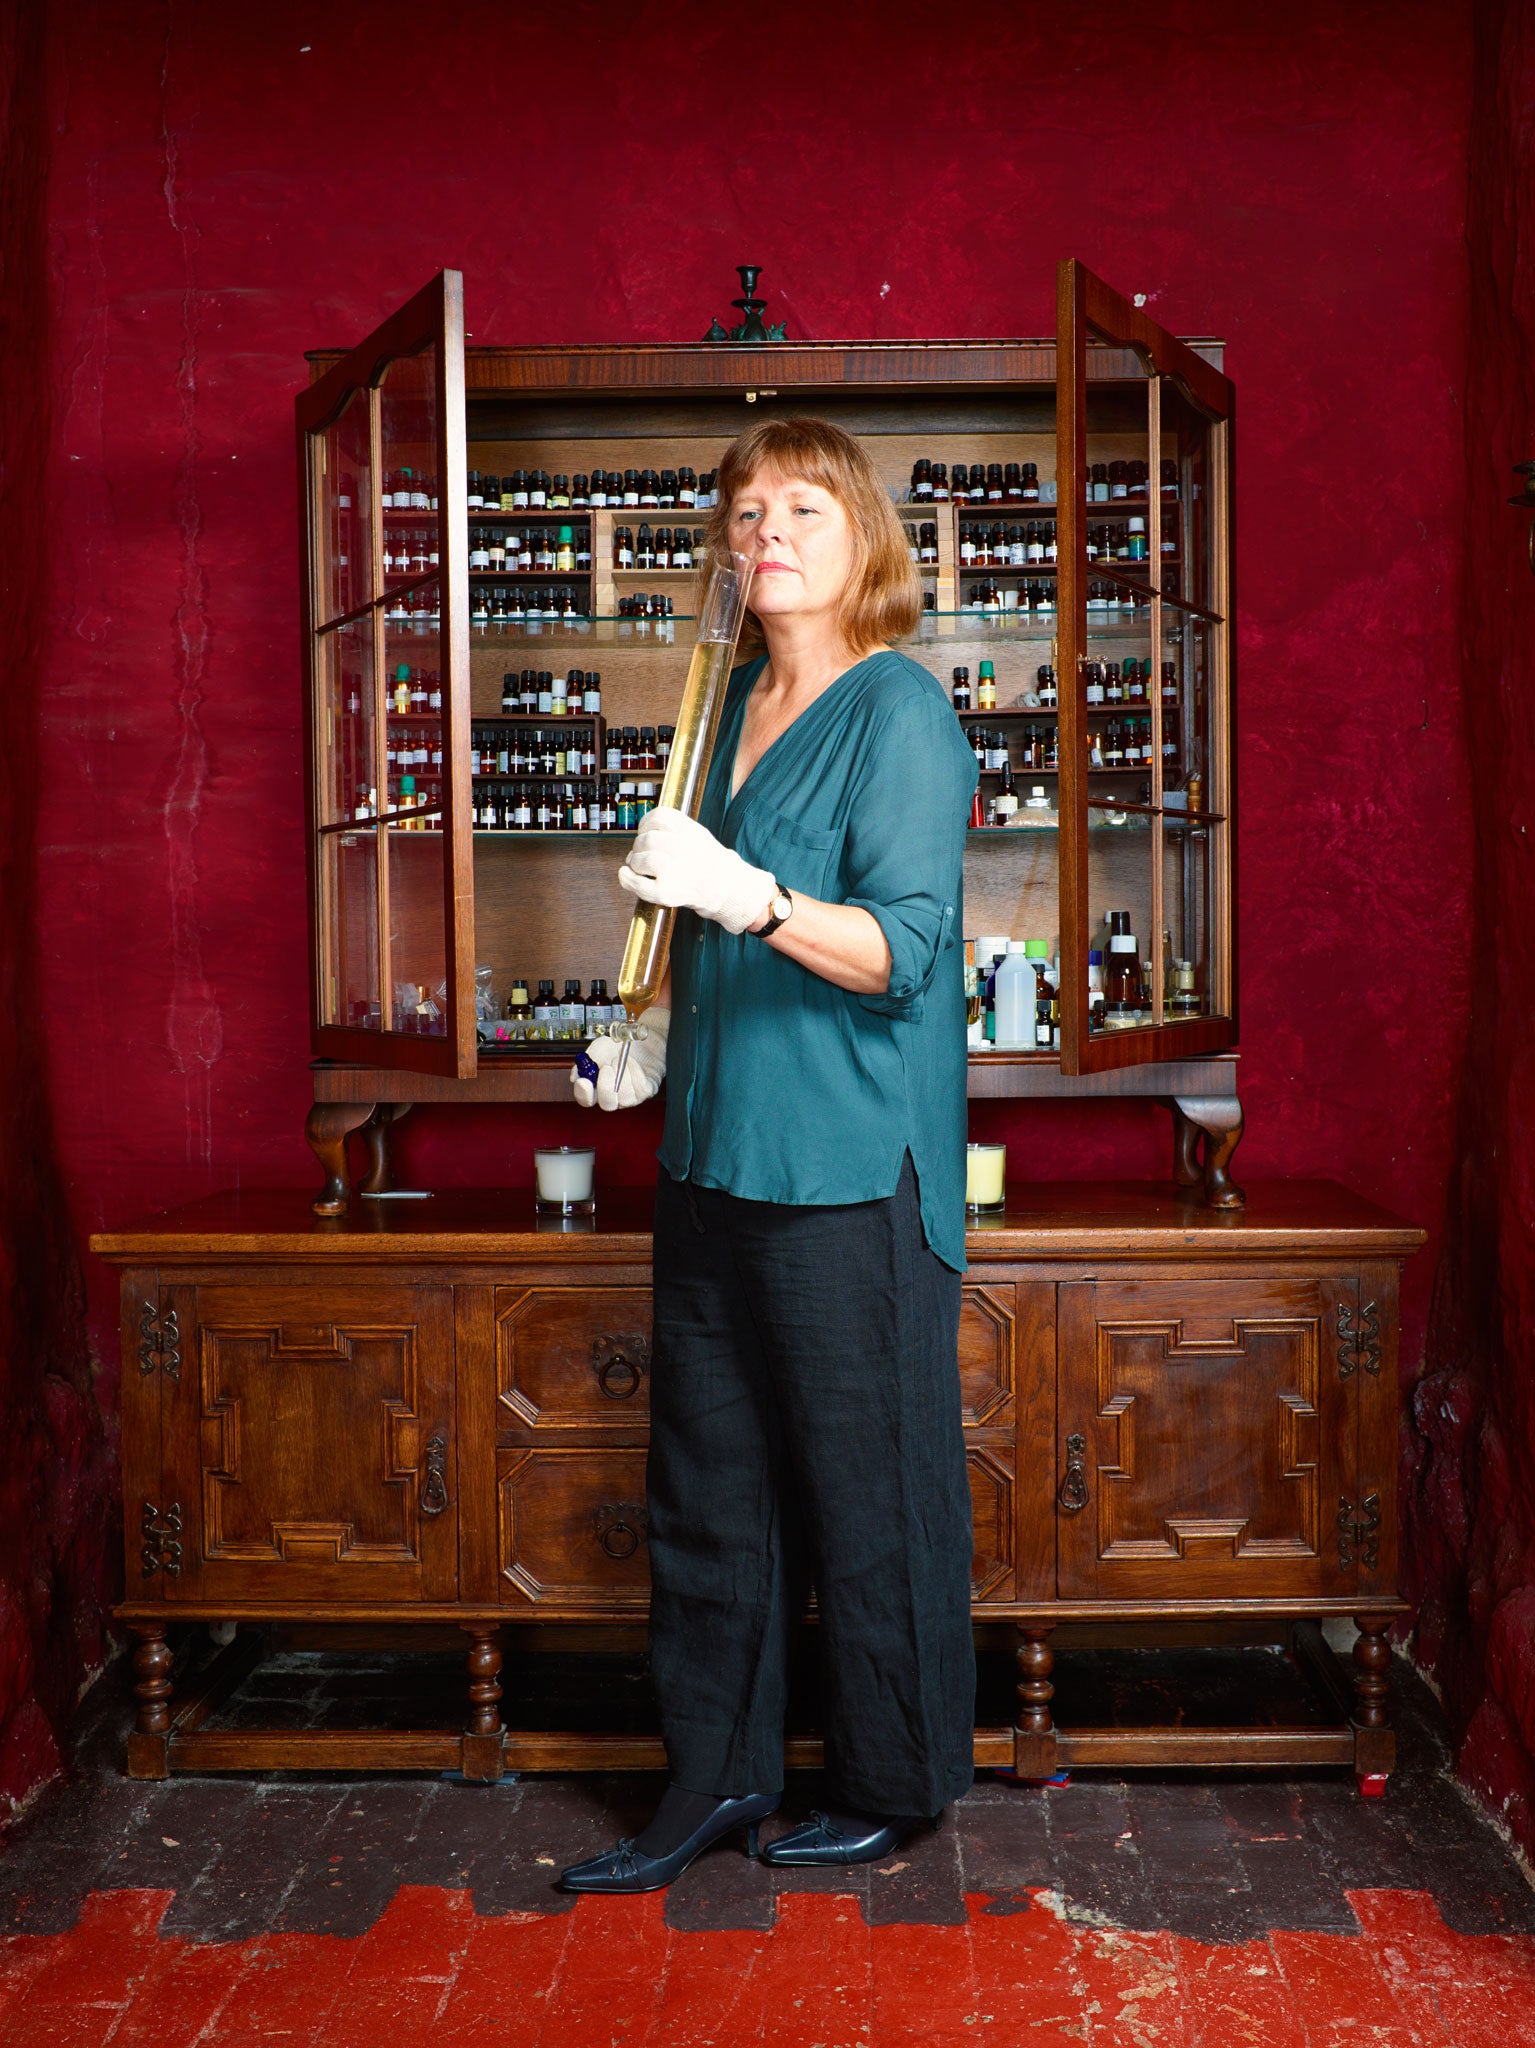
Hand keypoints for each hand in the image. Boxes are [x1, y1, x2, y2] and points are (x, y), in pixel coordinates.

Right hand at [570, 1009, 668, 1109]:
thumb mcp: (598, 1049)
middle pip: (607, 1105)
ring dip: (622, 1075)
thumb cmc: (618, 1047)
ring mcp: (631, 1096)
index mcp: (597, 1088)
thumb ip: (587, 1061)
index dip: (583, 1094)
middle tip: (607, 1067)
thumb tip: (576, 1076)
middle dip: (606, 1086)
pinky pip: (640, 1089)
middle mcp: (614, 1096)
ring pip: (625, 1098)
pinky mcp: (647, 1091)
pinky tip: (631, 1061)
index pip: (587, 1101)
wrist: (639, 1040)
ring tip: (621, 1059)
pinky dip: (635, 1071)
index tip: (583, 1081)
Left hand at [618, 808, 775, 935]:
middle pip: (648, 839)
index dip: (646, 823)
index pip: (660, 817)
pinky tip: (627, 875)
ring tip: (641, 868)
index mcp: (692, 833)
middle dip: (639, 846)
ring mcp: (676, 872)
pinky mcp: (668, 893)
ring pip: (642, 859)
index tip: (646, 832)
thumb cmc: (708, 864)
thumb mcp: (698, 836)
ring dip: (635, 862)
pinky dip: (627, 879)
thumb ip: (672, 832)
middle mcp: (685, 850)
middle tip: (643, 855)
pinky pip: (639, 884)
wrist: (728, 890)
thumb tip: (635, 846)